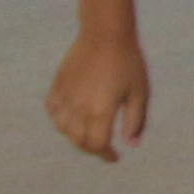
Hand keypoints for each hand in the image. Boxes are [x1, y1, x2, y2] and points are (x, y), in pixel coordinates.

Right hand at [47, 29, 147, 159]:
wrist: (105, 35)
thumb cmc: (128, 63)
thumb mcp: (140, 93)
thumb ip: (135, 121)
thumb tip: (131, 145)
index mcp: (100, 112)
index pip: (97, 145)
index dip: (106, 155)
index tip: (114, 158)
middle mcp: (79, 108)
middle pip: (78, 141)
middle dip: (92, 149)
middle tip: (104, 148)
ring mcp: (65, 97)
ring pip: (63, 128)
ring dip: (75, 136)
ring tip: (89, 135)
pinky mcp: (58, 85)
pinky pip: (53, 110)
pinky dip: (60, 120)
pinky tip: (71, 119)